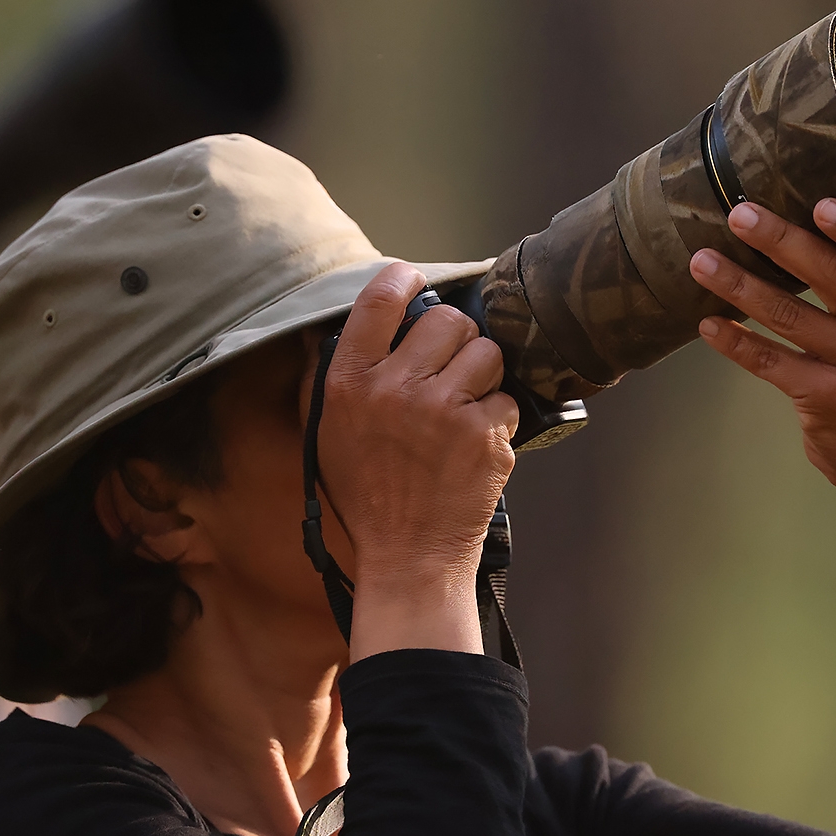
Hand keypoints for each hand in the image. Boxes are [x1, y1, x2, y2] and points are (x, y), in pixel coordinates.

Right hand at [316, 263, 518, 659]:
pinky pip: (508, 399)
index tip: (415, 279)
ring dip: (483, 376)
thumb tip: (335, 323)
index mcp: (351, 383)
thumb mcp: (327, 433)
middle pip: (448, 320)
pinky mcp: (484, 436)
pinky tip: (475, 443)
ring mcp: (443, 412)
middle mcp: (395, 390)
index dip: (403, 277)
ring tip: (464, 408)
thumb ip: (335, 376)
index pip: (378, 299)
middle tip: (448, 371)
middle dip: (456, 341)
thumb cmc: (367, 496)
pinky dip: (499, 418)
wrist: (408, 557)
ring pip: (487, 354)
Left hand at [689, 199, 835, 639]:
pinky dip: (735, 342)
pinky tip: (707, 324)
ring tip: (700, 262)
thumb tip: (790, 234)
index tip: (821, 203)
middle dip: (780, 241)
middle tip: (737, 214)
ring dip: (739, 285)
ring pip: (789, 316)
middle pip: (831, 275)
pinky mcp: (826, 399)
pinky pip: (771, 362)